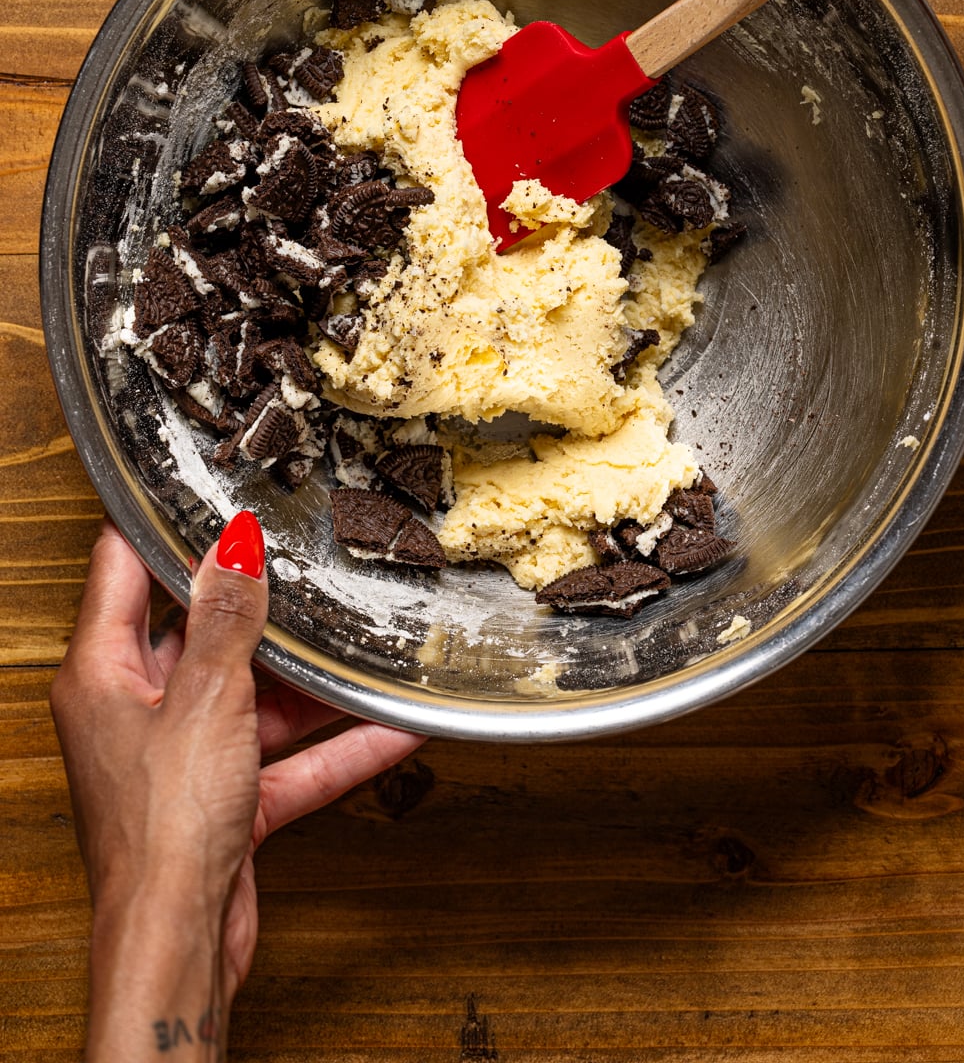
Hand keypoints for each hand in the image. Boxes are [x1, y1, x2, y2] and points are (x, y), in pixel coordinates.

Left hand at [50, 516, 423, 1059]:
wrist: (178, 943)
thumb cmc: (162, 833)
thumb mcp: (207, 699)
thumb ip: (228, 621)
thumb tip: (235, 548)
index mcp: (103, 674)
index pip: (122, 572)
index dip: (159, 526)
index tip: (199, 488)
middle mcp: (136, 710)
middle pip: (201, 635)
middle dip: (260, 608)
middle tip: (303, 562)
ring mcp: (181, 758)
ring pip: (254, 698)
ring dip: (311, 682)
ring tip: (363, 644)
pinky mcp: (223, 802)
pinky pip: (288, 758)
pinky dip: (337, 745)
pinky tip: (392, 725)